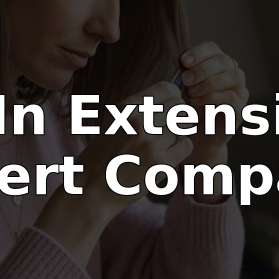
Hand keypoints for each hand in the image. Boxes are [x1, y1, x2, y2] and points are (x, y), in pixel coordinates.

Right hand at [76, 81, 194, 211]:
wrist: (92, 189)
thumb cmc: (103, 157)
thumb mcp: (113, 123)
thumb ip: (138, 110)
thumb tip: (172, 97)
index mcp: (124, 108)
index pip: (165, 89)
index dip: (174, 96)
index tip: (173, 105)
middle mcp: (137, 122)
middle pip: (178, 106)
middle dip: (179, 116)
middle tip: (171, 127)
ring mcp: (149, 142)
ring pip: (182, 127)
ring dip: (177, 135)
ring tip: (162, 145)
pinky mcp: (159, 162)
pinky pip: (185, 145)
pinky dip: (180, 149)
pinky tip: (167, 155)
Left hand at [175, 41, 248, 164]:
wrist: (196, 137)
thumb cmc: (189, 109)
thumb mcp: (182, 89)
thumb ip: (182, 73)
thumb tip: (176, 60)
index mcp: (217, 64)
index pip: (212, 48)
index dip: (198, 52)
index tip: (183, 62)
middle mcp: (232, 74)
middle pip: (224, 60)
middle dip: (202, 69)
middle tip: (185, 80)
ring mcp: (240, 91)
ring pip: (233, 77)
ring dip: (209, 83)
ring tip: (190, 93)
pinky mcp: (240, 109)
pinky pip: (231, 98)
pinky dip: (212, 98)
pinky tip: (196, 103)